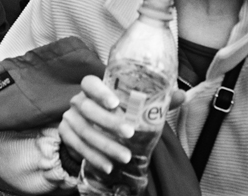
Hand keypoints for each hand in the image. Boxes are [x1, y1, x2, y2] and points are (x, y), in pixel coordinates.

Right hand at [58, 76, 187, 173]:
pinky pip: (78, 146)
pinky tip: (108, 165)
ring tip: (124, 157)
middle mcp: (78, 101)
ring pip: (84, 130)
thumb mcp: (133, 106)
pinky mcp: (66, 135)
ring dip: (104, 145)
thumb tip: (181, 95)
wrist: (92, 132)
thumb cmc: (116, 114)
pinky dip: (93, 157)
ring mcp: (70, 118)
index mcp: (92, 89)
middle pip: (87, 108)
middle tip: (129, 133)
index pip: (89, 83)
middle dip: (108, 122)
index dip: (99, 91)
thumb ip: (155, 100)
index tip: (116, 102)